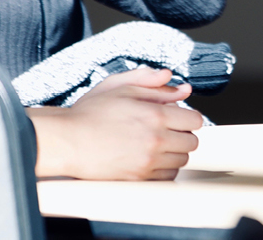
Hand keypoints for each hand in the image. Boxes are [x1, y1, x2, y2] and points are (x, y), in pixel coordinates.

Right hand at [29, 67, 203, 179]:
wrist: (67, 141)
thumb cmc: (89, 114)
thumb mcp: (121, 88)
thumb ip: (153, 84)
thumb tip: (180, 86)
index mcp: (155, 115)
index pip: (195, 120)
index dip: (187, 117)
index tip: (177, 118)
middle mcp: (155, 140)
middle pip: (192, 142)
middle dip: (182, 134)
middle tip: (165, 130)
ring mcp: (148, 162)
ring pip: (181, 160)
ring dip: (173, 152)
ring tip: (154, 144)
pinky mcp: (139, 178)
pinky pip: (167, 177)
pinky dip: (163, 168)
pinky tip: (149, 158)